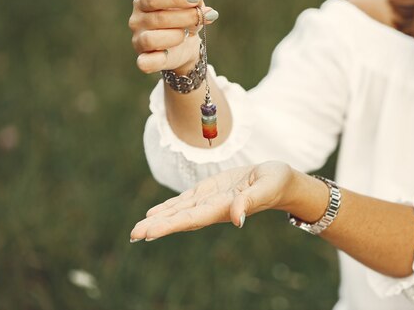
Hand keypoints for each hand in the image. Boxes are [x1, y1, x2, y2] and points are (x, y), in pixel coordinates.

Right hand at [128, 0, 219, 74]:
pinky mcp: (143, 60)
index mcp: (143, 3)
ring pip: (150, 39)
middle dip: (185, 17)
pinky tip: (169, 54)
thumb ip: (196, 6)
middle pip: (158, 18)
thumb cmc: (184, 21)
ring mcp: (138, 42)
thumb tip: (205, 9)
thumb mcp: (191, 10)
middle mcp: (136, 21)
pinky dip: (157, 59)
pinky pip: (145, 63)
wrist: (185, 46)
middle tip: (200, 17)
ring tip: (185, 35)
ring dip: (175, 36)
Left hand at [129, 161, 295, 241]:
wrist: (279, 179)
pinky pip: (185, 201)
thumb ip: (250, 201)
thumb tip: (237, 219)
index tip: (148, 232)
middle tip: (133, 234)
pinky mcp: (210, 190)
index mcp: (224, 207)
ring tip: (137, 229)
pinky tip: (153, 214)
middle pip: (180, 218)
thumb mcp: (266, 187)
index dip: (169, 225)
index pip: (191, 218)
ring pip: (179, 211)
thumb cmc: (276, 182)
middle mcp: (213, 207)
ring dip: (158, 219)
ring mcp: (210, 200)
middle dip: (157, 226)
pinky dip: (168, 207)